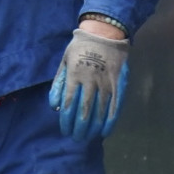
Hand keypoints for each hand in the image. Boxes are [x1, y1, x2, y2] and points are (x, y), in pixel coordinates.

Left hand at [49, 21, 129, 140]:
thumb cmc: (80, 48)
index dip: (66, 121)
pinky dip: (110, 121)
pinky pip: (115, 106)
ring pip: (100, 111)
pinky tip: (105, 132)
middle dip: (79, 128)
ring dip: (93, 128)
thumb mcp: (64, 62)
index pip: (69, 104)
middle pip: (84, 111)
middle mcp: (91, 81)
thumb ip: (59, 84)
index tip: (65, 131)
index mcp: (75, 76)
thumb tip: (55, 106)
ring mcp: (106, 83)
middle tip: (76, 138)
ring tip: (87, 137)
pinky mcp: (119, 84)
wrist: (104, 34)